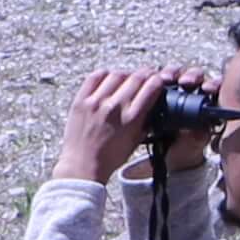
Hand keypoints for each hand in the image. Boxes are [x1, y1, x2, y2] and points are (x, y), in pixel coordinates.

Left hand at [56, 65, 185, 178]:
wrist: (83, 165)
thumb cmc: (111, 157)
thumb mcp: (136, 140)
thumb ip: (145, 120)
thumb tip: (152, 104)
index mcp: (131, 118)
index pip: (151, 87)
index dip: (158, 80)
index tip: (158, 80)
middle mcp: (115, 107)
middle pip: (136, 78)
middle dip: (146, 73)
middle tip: (147, 74)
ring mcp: (96, 102)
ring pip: (116, 74)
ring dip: (126, 74)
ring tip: (127, 78)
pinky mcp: (81, 101)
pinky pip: (94, 77)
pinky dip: (105, 74)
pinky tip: (109, 78)